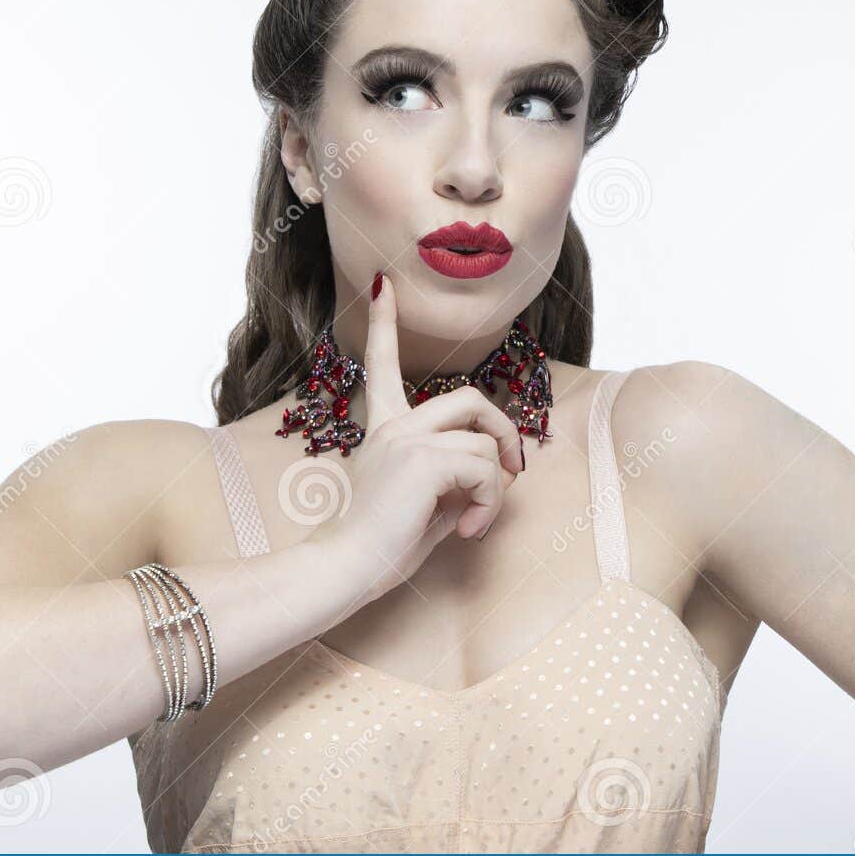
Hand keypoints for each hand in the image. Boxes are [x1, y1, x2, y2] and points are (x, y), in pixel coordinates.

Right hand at [307, 272, 524, 606]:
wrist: (343, 571)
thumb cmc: (379, 549)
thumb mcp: (425, 504)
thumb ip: (459, 478)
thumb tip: (505, 470)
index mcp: (384, 430)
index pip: (382, 365)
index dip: (384, 324)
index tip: (383, 284)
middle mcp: (393, 426)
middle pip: (470, 398)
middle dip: (503, 431)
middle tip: (511, 474)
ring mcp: (406, 438)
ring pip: (485, 442)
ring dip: (494, 489)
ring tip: (470, 523)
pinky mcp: (424, 459)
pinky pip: (485, 469)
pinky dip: (489, 504)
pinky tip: (466, 530)